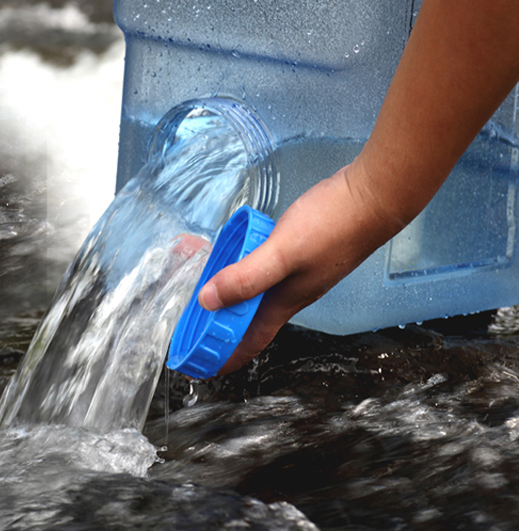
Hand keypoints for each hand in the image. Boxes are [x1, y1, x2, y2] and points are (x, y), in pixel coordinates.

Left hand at [198, 160, 402, 372]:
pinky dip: (247, 272)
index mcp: (286, 301)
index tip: (201, 366)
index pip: (252, 341)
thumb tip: (208, 301)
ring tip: (209, 292)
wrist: (371, 198)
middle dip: (222, 326)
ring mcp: (300, 271)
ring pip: (259, 294)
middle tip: (193, 325)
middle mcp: (293, 291)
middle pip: (252, 318)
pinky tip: (240, 258)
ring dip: (234, 297)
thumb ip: (246, 277)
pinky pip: (267, 270)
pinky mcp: (303, 250)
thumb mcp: (281, 253)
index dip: (227, 356)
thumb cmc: (332, 226)